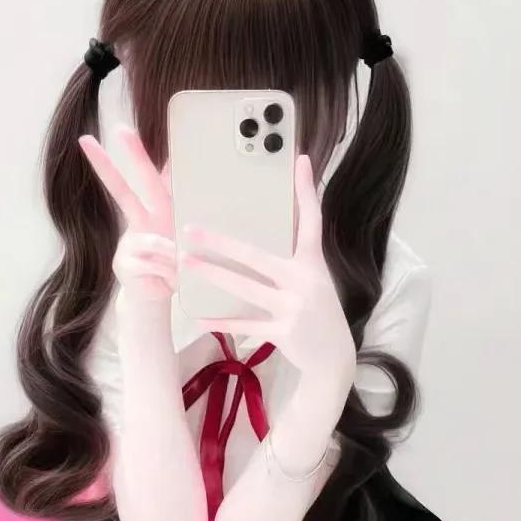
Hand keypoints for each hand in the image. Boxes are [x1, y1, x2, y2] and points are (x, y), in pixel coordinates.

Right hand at [79, 126, 174, 305]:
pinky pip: (156, 265)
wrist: (156, 296)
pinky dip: (171, 275)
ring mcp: (128, 243)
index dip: (137, 154)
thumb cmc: (174, 262)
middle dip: (112, 163)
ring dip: (174, 258)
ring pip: (153, 242)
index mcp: (156, 210)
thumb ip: (188, 214)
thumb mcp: (187, 240)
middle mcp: (138, 221)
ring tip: (183, 269)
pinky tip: (172, 281)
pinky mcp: (124, 264)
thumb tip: (198, 187)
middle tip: (114, 132)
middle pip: (123, 190)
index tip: (124, 130)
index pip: (148, 177)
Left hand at [181, 155, 355, 384]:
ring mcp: (294, 307)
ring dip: (213, 275)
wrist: (333, 359)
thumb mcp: (314, 279)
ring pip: (245, 287)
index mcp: (312, 263)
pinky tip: (200, 316)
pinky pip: (245, 324)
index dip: (306, 191)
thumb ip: (295, 256)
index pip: (311, 220)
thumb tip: (266, 236)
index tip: (301, 161)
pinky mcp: (284, 332)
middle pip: (257, 256)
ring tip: (187, 265)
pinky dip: (222, 322)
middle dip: (221, 242)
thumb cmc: (316, 313)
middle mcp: (304, 281)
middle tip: (190, 230)